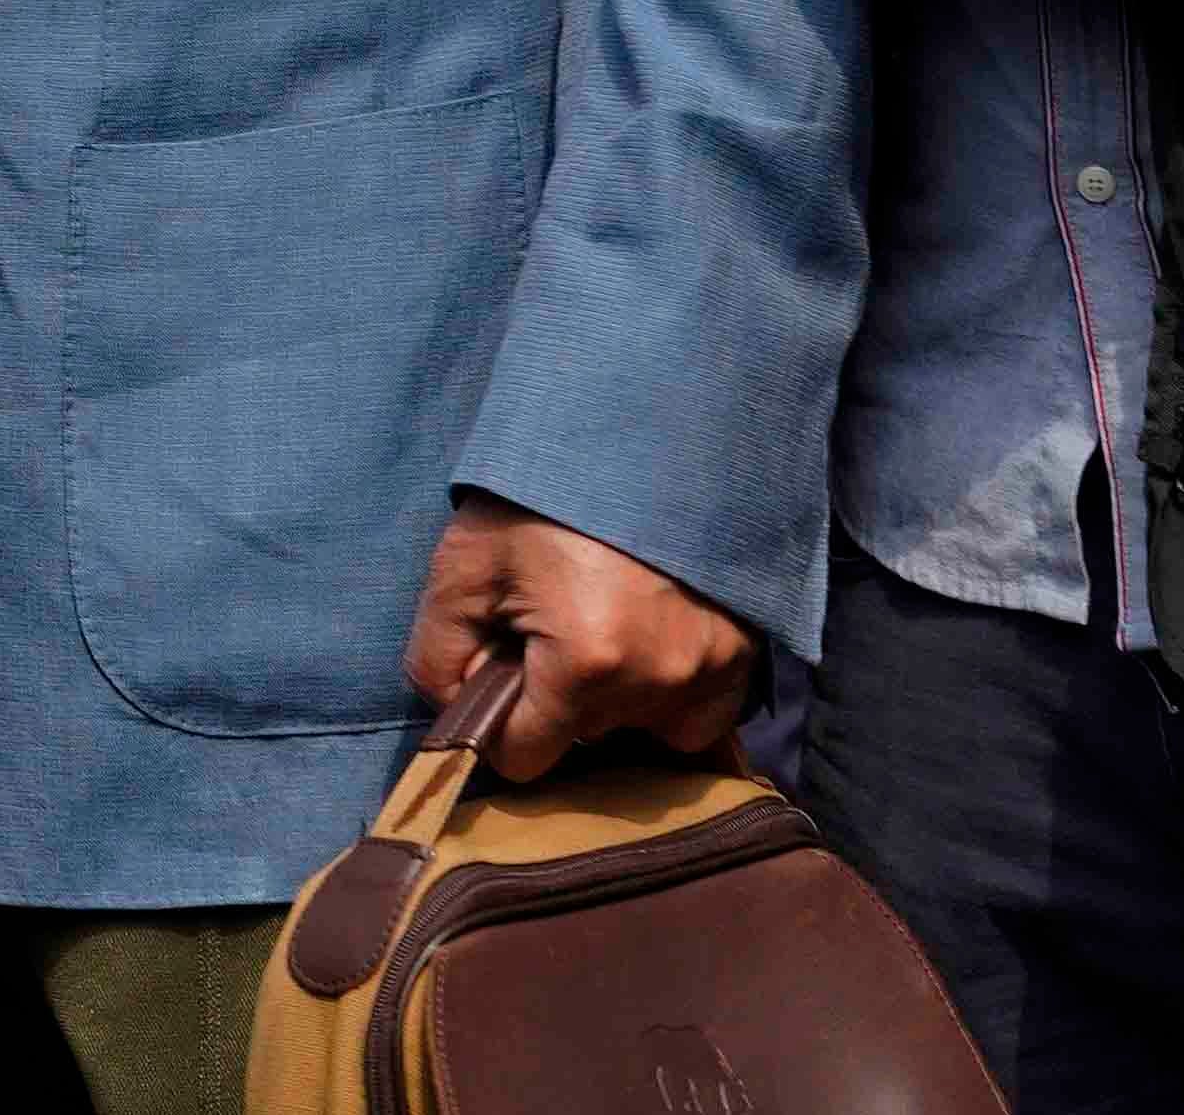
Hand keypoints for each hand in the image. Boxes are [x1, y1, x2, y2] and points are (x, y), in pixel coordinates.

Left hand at [402, 493, 755, 780]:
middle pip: (585, 736)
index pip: (525, 758)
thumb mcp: (463, 563)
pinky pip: (702, 711)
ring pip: (644, 728)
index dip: (499, 722)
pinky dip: (673, 689)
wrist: (639, 425)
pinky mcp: (748, 651)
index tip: (502, 667)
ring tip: (604, 619)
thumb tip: (458, 712)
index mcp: (587, 663)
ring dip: (618, 694)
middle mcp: (660, 679)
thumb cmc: (543, 492)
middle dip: (558, 696)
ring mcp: (714, 668)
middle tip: (553, 619)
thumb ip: (436, 656)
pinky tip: (649, 634)